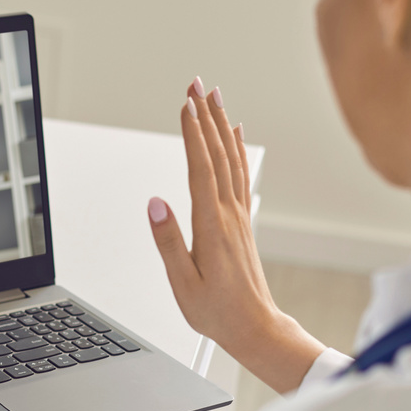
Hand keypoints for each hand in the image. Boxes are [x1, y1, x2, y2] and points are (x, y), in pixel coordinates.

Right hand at [149, 78, 323, 392]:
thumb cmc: (216, 311)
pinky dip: (236, 150)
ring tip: (214, 97)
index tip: (184, 104)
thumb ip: (168, 241)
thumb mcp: (182, 282)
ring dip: (221, 125)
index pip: (199, 168)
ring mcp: (239, 215)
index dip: (192, 134)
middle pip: (218, 154)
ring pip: (231, 159)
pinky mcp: (242, 221)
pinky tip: (234, 136)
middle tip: (196, 84)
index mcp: (211, 225)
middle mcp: (229, 213)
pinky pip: (240, 175)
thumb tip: (155, 202)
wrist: (255, 327)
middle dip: (206, 116)